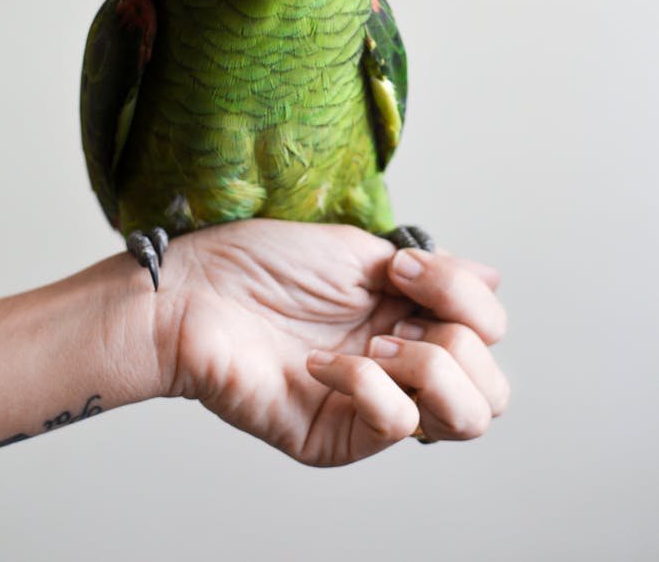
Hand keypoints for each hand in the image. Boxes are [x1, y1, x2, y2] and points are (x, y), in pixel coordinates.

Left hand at [156, 220, 508, 465]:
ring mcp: (374, 407)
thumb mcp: (361, 252)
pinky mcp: (338, 438)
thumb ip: (435, 274)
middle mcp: (402, 367)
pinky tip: (322, 363)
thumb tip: (495, 278)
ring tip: (373, 344)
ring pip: (465, 419)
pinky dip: (368, 384)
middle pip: (492, 389)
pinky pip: (396, 425)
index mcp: (410, 318)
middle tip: (395, 316)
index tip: (403, 267)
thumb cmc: (263, 264)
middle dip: (459, 340)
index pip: (489, 333)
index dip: (465, 298)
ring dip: (428, 366)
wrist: (195, 294)